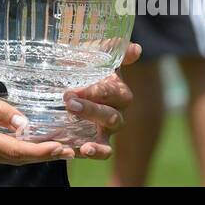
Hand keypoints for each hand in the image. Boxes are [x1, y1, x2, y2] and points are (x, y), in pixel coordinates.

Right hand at [0, 72, 77, 164]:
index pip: (15, 149)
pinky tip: (31, 142)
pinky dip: (18, 149)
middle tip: (67, 150)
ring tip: (56, 147)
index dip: (40, 151)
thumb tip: (23, 123)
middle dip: (42, 155)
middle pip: (15, 158)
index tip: (60, 147)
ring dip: (32, 153)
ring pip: (7, 157)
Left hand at [61, 42, 140, 157]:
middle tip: (68, 102)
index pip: (114, 92)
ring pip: (107, 141)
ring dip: (96, 144)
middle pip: (111, 116)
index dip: (96, 92)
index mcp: (118, 92)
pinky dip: (90, 155)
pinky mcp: (94, 144)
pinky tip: (75, 153)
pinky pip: (99, 154)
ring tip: (84, 146)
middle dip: (91, 111)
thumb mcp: (95, 54)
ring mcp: (106, 132)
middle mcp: (116, 113)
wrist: (68, 83)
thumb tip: (136, 48)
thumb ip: (112, 50)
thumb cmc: (85, 67)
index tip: (74, 90)